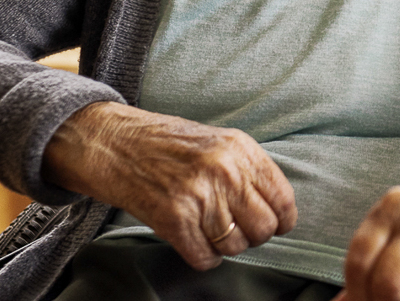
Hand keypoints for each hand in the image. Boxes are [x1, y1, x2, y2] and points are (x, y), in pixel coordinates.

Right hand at [43, 101, 297, 269]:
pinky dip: (204, 257)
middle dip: (254, 236)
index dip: (282, 219)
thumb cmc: (168, 144)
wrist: (116, 143)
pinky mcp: (173, 219)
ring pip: (235, 246)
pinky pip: (205, 257)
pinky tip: (195, 242)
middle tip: (239, 229)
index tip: (275, 224)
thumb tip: (277, 207)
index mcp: (241, 149)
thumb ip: (248, 169)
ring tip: (212, 232)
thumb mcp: (219, 141)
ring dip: (226, 247)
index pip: (283, 199)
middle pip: (264, 228)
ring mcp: (199, 196)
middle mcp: (224, 172)